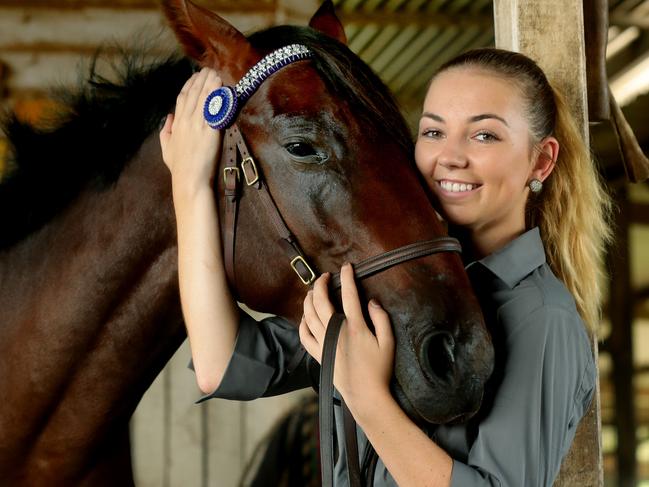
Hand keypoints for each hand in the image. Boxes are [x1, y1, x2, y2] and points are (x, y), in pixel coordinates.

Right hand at [159, 67, 222, 194]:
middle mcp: (186, 121)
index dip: (189, 85)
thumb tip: (168, 116)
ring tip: (216, 73)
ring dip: (210, 84)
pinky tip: (221, 88)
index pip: (182, 98)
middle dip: (201, 80)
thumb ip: (166, 131)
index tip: (196, 77)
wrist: (190, 179)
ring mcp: (198, 125)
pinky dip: (217, 97)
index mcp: (176, 124)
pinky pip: (214, 110)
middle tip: (208, 70)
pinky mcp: (211, 131)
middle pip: (193, 94)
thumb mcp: (166, 148)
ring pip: (204, 98)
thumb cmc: (179, 167)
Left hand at [299, 264, 394, 414]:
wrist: (365, 395)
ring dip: (309, 299)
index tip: (346, 267)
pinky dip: (301, 323)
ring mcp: (324, 343)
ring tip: (313, 291)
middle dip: (321, 284)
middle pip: (322, 301)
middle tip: (325, 276)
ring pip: (309, 315)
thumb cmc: (379, 370)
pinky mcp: (318, 354)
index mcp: (355, 327)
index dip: (347, 278)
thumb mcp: (388, 343)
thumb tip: (372, 301)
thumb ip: (381, 319)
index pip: (349, 295)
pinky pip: (304, 335)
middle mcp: (336, 332)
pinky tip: (305, 317)